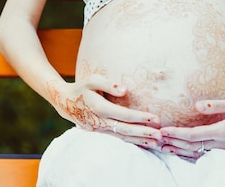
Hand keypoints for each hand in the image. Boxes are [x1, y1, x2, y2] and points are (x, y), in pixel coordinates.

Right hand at [47, 75, 161, 148]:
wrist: (64, 102)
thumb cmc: (82, 88)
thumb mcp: (93, 80)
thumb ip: (109, 84)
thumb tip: (125, 90)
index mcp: (100, 108)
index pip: (124, 115)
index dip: (140, 118)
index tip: (155, 119)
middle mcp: (100, 122)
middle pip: (125, 130)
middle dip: (143, 133)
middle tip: (160, 136)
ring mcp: (99, 130)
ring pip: (121, 137)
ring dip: (138, 140)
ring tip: (155, 143)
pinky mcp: (98, 133)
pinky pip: (116, 139)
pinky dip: (129, 141)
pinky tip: (140, 142)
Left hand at [160, 98, 224, 158]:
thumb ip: (216, 105)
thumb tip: (197, 105)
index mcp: (222, 131)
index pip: (193, 135)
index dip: (176, 134)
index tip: (163, 130)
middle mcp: (221, 143)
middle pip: (191, 146)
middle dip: (173, 143)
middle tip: (157, 139)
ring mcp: (223, 148)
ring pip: (196, 152)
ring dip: (179, 149)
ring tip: (165, 146)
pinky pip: (204, 152)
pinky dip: (190, 151)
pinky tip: (183, 149)